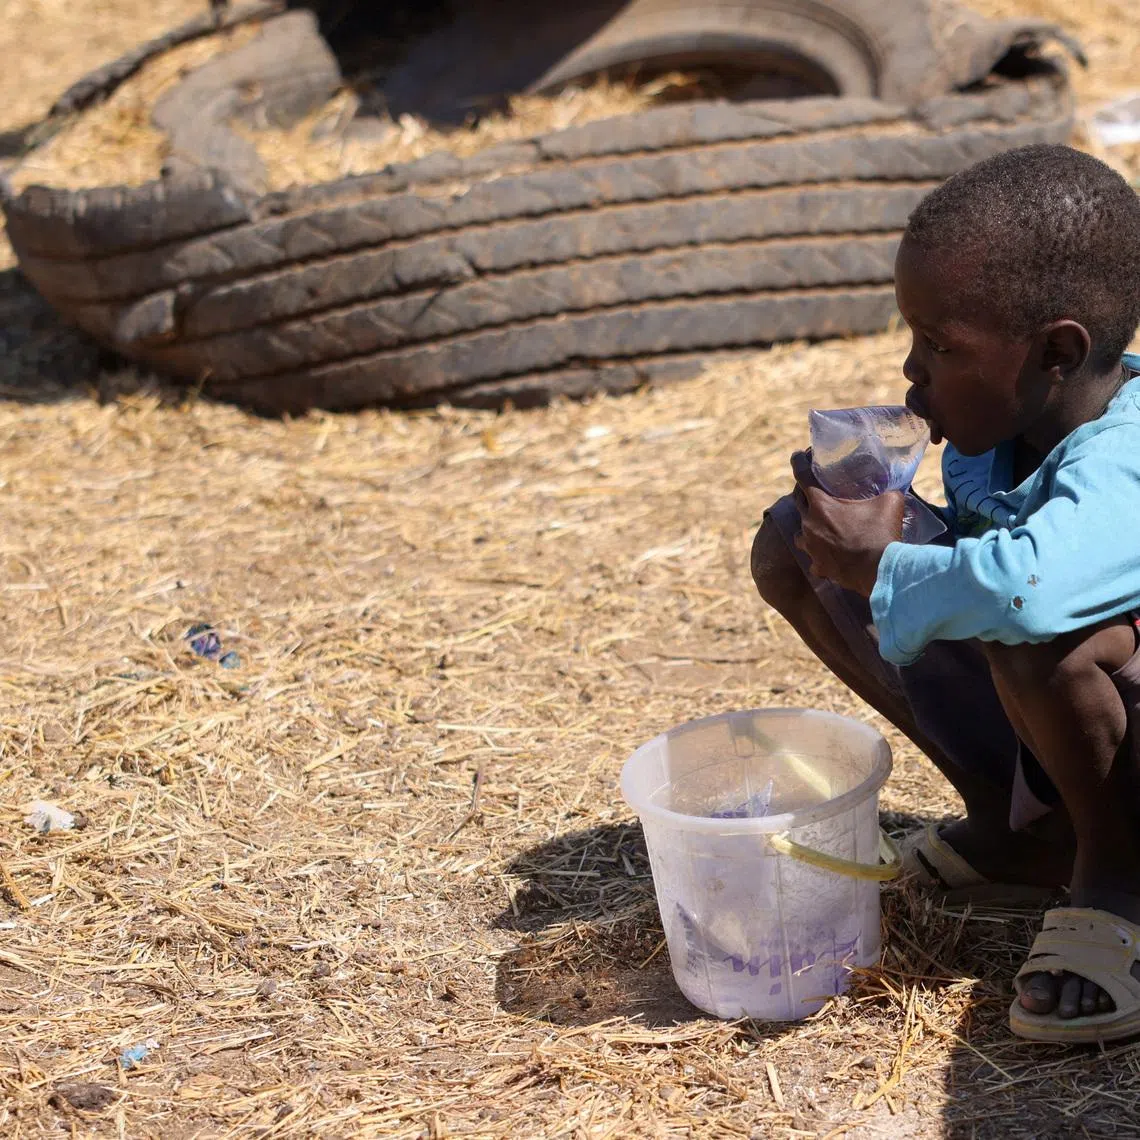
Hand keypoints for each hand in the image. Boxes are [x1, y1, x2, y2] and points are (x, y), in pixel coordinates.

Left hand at [791, 451, 904, 595]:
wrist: (879, 570)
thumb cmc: (881, 533)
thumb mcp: (890, 502)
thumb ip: (887, 490)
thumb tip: (895, 485)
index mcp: (821, 504)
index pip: (803, 476)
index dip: (799, 463)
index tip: (796, 456)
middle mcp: (809, 524)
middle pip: (798, 503)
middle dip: (804, 494)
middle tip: (813, 490)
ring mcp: (811, 547)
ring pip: (800, 532)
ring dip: (808, 526)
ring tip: (819, 526)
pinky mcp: (818, 566)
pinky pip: (812, 558)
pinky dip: (818, 555)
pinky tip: (827, 555)